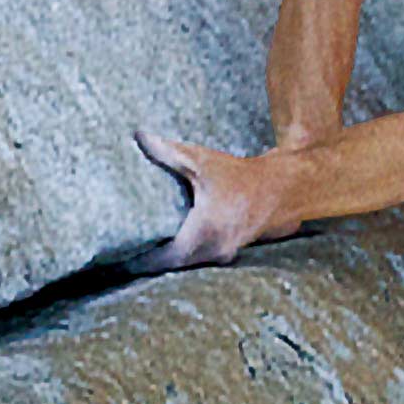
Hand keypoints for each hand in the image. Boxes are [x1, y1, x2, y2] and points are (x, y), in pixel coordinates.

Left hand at [137, 127, 289, 267]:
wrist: (282, 188)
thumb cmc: (242, 177)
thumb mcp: (203, 162)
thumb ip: (169, 152)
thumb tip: (140, 137)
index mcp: (201, 235)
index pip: (162, 259)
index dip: (140, 261)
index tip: (121, 260)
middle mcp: (211, 251)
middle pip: (172, 265)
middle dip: (151, 260)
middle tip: (128, 252)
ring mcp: (222, 253)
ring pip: (187, 263)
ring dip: (169, 257)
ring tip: (146, 248)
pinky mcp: (229, 249)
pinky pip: (200, 257)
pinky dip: (185, 252)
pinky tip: (176, 240)